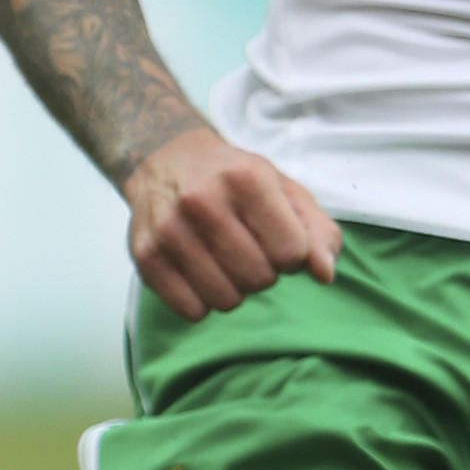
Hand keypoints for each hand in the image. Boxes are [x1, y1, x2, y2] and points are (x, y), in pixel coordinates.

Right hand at [121, 123, 343, 317]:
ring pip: (226, 299)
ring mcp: (169, 229)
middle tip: (248, 250)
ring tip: (224, 261)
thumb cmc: (233, 179)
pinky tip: (199, 273)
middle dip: (263, 272)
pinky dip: (202, 302)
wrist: (165, 159)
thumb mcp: (284, 190)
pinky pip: (191, 310)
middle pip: (259, 278)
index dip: (291, 254)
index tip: (276, 240)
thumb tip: (324, 274)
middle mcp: (203, 200)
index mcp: (247, 178)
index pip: (292, 252)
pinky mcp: (145, 255)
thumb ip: (317, 231)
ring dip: (234, 290)